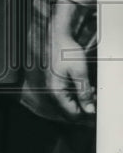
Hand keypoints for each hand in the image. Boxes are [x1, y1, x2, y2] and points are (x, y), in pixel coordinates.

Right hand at [48, 1, 95, 116]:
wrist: (59, 38)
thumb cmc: (66, 52)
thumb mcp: (80, 72)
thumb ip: (84, 93)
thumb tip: (89, 109)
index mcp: (57, 91)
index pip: (73, 114)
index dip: (87, 114)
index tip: (98, 110)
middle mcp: (54, 92)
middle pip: (71, 111)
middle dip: (86, 109)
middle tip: (97, 101)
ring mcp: (56, 88)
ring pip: (71, 105)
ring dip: (84, 102)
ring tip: (93, 93)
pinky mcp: (59, 84)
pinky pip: (70, 97)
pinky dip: (80, 96)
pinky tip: (87, 89)